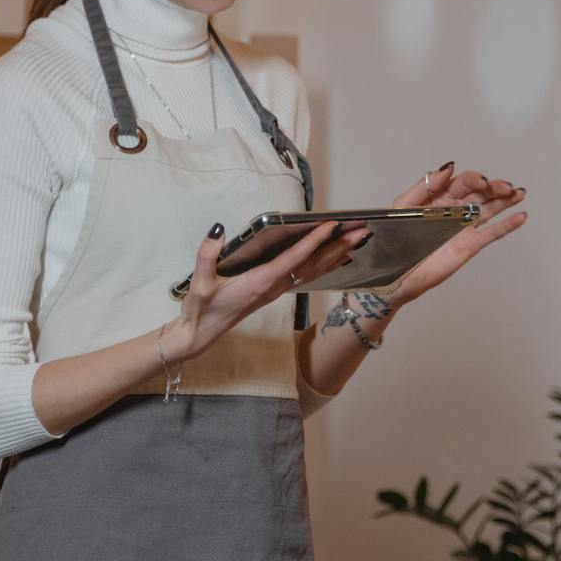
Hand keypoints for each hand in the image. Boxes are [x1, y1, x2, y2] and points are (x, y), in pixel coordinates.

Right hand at [163, 219, 366, 361]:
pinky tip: (337, 259)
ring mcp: (276, 290)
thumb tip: (218, 230)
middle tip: (362, 231)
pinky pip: (306, 276)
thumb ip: (206, 255)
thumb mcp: (199, 282)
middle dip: (338, 246)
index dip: (313, 242)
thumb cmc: (201, 309)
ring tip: (358, 241)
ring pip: (313, 271)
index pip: (294, 259)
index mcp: (260, 282)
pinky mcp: (274, 291)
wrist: (201, 333)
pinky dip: (325, 265)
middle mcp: (274, 287)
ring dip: (336, 255)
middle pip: (313, 264)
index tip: (332, 226)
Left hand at [384, 162, 526, 304]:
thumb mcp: (404, 206)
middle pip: (481, 194)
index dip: (475, 179)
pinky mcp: (471, 245)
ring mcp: (464, 227)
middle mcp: (455, 210)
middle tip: (507, 187)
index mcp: (440, 197)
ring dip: (506, 201)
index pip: (463, 183)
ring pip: (490, 210)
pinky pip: (492, 233)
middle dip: (496, 188)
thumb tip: (449, 168)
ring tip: (520, 193)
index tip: (483, 181)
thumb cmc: (395, 239)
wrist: (396, 272)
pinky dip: (508, 225)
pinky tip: (521, 217)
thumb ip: (425, 186)